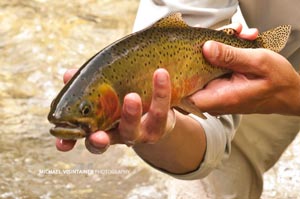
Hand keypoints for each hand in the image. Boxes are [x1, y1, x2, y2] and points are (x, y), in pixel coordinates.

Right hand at [56, 68, 175, 153]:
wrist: (157, 114)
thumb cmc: (124, 103)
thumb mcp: (106, 96)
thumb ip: (88, 86)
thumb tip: (68, 74)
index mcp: (106, 129)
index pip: (86, 138)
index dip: (72, 143)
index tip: (62, 145)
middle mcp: (123, 134)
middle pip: (111, 140)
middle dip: (102, 139)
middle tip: (97, 134)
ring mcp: (143, 132)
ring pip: (136, 128)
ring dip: (133, 113)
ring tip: (131, 96)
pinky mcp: (162, 124)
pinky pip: (162, 110)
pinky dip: (161, 92)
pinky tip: (160, 74)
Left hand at [190, 25, 299, 114]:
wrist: (289, 93)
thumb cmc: (279, 82)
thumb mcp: (258, 62)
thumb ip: (231, 56)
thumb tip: (206, 48)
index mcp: (222, 96)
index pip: (186, 95)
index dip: (179, 77)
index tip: (184, 58)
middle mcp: (217, 98)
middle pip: (193, 76)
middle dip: (204, 53)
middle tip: (223, 36)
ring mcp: (218, 92)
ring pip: (204, 69)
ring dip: (217, 51)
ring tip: (240, 37)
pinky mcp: (222, 86)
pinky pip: (214, 69)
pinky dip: (224, 56)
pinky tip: (240, 44)